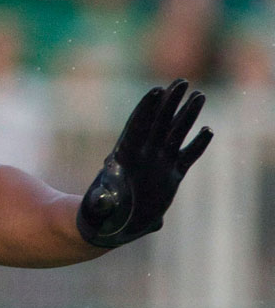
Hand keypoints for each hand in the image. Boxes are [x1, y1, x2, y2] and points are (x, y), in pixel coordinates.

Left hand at [77, 79, 212, 247]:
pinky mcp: (171, 176)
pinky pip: (187, 156)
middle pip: (158, 122)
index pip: (137, 126)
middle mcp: (143, 155)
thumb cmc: (100, 215)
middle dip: (170, 102)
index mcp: (124, 157)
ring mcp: (158, 163)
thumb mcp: (99, 207)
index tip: (157, 90)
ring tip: (199, 95)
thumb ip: (102, 201)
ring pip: (175, 133)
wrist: (111, 225)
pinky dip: (197, 145)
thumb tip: (101, 200)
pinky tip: (208, 130)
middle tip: (183, 81)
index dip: (145, 108)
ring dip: (186, 115)